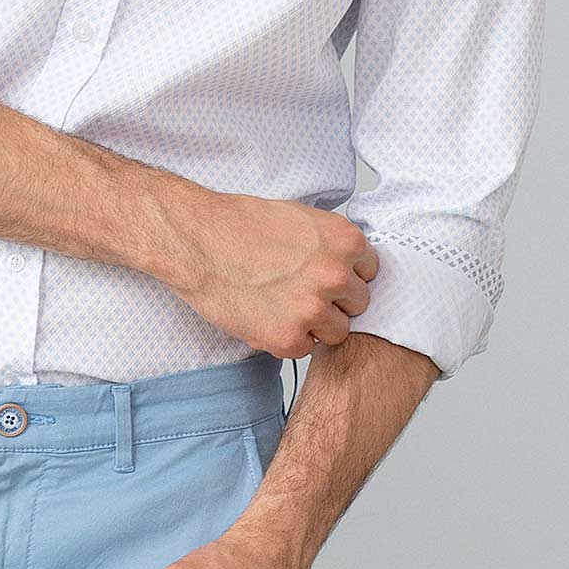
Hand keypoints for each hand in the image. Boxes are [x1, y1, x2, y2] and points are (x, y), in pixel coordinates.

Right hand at [173, 190, 377, 360]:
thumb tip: (350, 266)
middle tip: (301, 292)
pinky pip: (307, 349)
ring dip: (316, 324)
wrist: (199, 242)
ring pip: (338, 331)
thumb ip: (332, 245)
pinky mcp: (289, 338)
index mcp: (345, 242)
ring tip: (283, 305)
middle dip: (335, 301)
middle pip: (359, 304)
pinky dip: (289, 339)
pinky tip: (267, 316)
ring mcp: (313, 310)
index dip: (346, 275)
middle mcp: (336, 276)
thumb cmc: (240, 226)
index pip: (370, 272)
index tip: (326, 276)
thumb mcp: (302, 218)